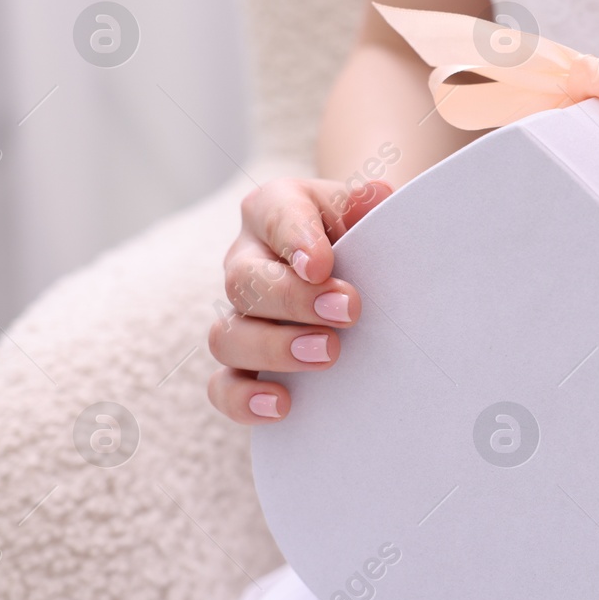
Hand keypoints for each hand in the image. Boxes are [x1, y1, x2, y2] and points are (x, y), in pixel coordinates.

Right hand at [207, 178, 391, 423]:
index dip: (294, 241)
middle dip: (293, 300)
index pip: (274, 216)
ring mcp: (239, 314)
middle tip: (348, 312)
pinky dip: (244, 399)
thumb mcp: (363, 211)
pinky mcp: (241, 362)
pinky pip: (222, 385)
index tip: (322, 265)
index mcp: (273, 210)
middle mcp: (245, 260)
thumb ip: (366, 204)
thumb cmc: (358, 233)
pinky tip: (282, 405)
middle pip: (243, 282)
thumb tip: (376, 194)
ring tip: (329, 354)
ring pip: (226, 336)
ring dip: (274, 349)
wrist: (356, 265)